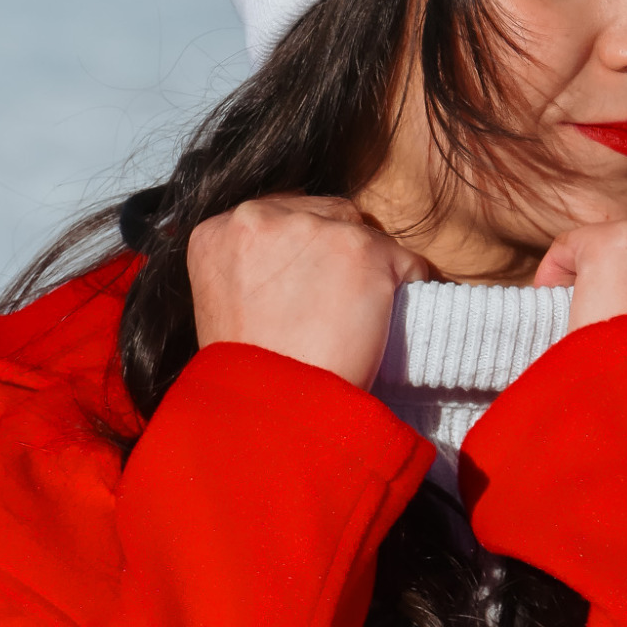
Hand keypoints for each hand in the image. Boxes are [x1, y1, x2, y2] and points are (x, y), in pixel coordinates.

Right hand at [187, 196, 428, 388]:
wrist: (273, 411)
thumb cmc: (248, 375)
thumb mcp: (222, 305)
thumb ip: (252, 267)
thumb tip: (295, 263)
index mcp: (218, 231)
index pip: (279, 216)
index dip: (302, 253)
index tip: (311, 283)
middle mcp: (261, 217)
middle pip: (325, 214)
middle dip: (336, 253)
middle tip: (337, 304)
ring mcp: (315, 229)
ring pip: (365, 235)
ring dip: (370, 271)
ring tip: (358, 317)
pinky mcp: (364, 250)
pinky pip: (407, 262)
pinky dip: (408, 290)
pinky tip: (389, 323)